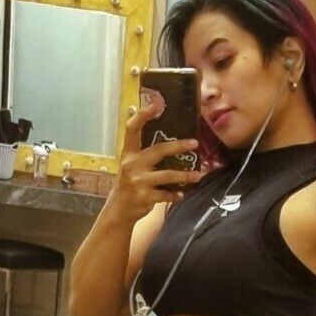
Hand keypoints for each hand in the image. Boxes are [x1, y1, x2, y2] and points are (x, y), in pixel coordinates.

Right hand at [108, 103, 202, 224]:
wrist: (118, 211)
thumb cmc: (127, 185)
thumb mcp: (129, 166)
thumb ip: (143, 155)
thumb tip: (167, 142)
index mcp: (128, 154)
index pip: (132, 129)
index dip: (142, 116)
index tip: (155, 104)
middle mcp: (132, 165)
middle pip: (159, 150)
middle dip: (178, 146)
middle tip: (194, 143)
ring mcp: (139, 182)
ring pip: (168, 175)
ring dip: (185, 175)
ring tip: (197, 176)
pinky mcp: (146, 197)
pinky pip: (166, 194)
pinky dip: (175, 195)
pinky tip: (181, 194)